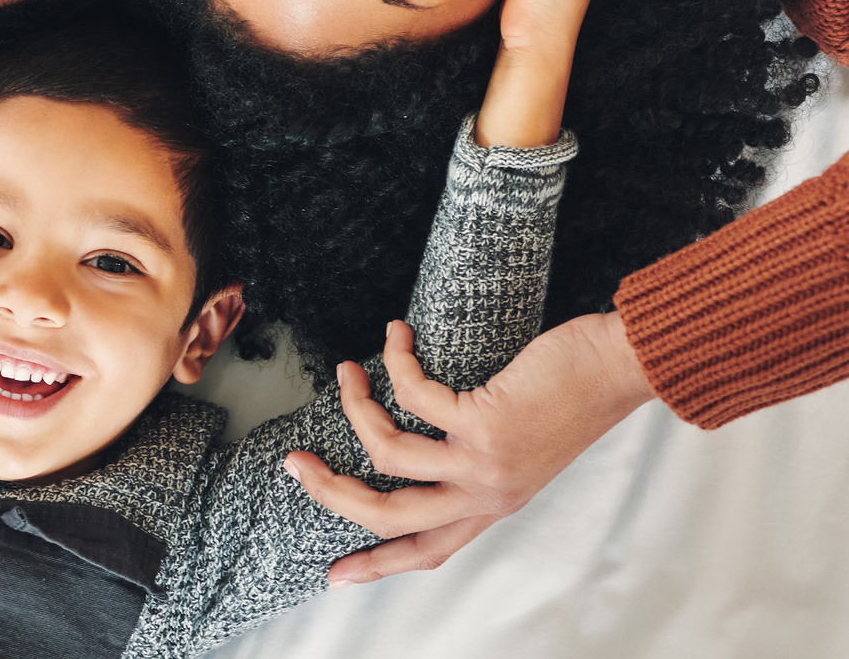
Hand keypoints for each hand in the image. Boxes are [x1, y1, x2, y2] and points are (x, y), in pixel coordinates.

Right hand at [283, 314, 653, 585]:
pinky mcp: (485, 421)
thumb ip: (473, 462)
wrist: (617, 371)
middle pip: (387, 513)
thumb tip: (416, 450)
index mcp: (490, 506)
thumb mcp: (519, 450)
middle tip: (295, 462)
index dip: (376, 566)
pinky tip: (396, 337)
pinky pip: (411, 394)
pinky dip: (393, 360)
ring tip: (347, 370)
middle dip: (330, 490)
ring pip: (386, 452)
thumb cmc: (569, 398)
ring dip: (355, 406)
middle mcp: (484, 494)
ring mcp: (484, 462)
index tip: (334, 576)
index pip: (426, 551)